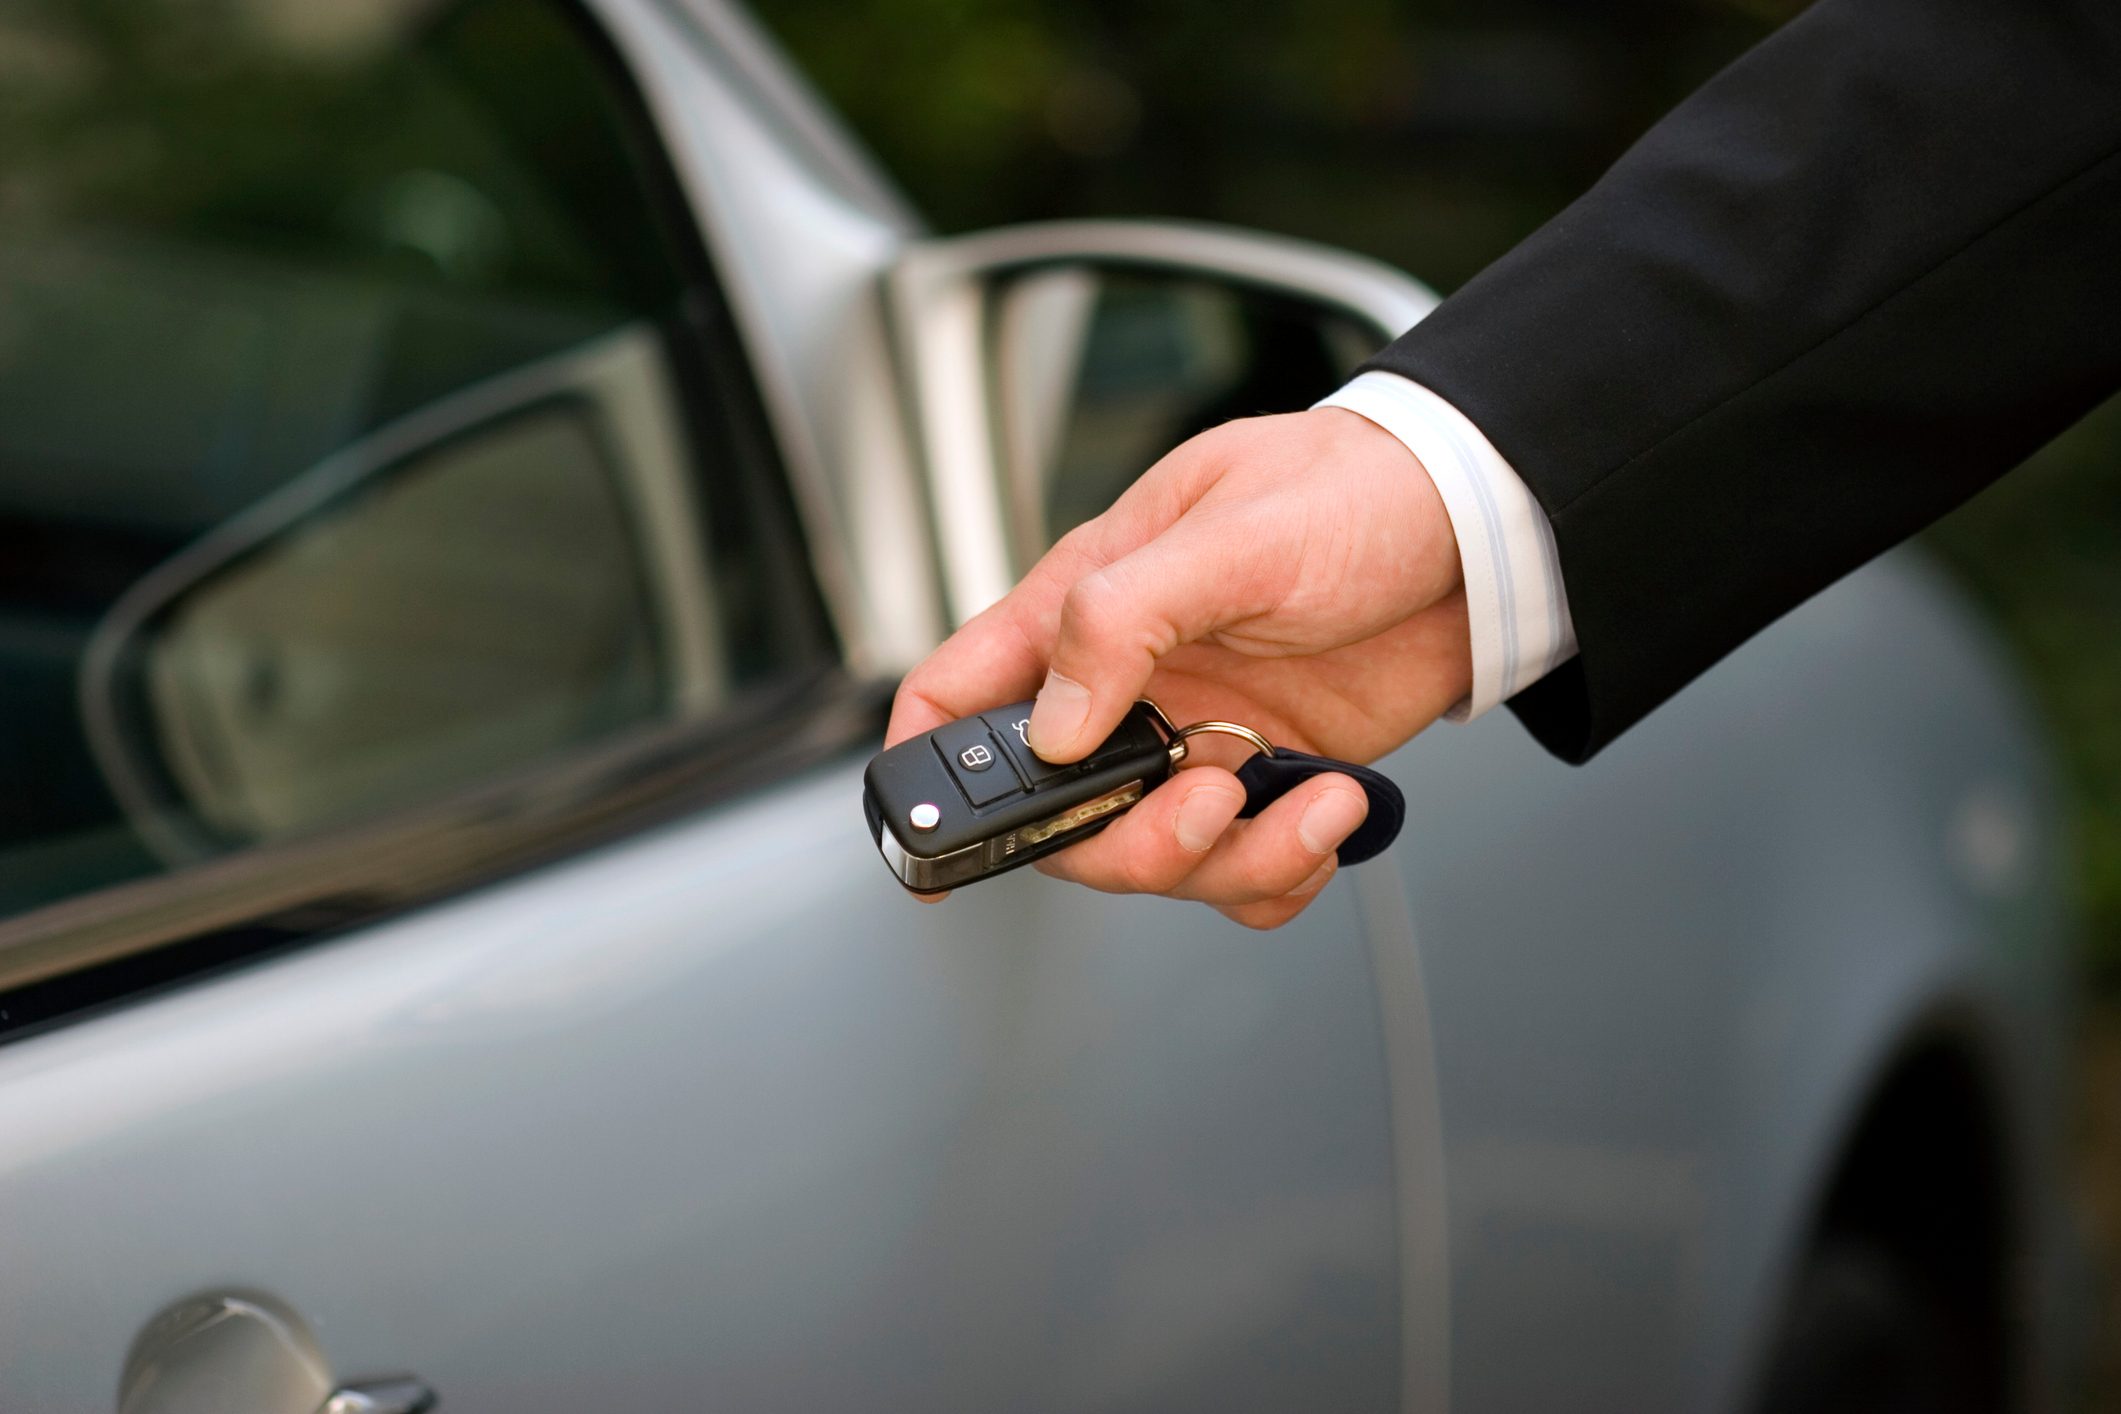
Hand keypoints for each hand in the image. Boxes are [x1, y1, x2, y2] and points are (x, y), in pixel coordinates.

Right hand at [886, 407, 1470, 926]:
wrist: (1480, 530)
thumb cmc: (1354, 492)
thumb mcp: (1233, 534)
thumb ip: (1124, 619)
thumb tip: (1050, 725)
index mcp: (1088, 606)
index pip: (964, 693)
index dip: (921, 772)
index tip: (930, 852)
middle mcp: (1130, 687)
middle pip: (1060, 818)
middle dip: (1125, 843)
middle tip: (1204, 804)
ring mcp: (1197, 739)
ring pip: (1157, 859)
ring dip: (1229, 860)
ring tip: (1306, 799)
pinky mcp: (1267, 778)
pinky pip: (1241, 872)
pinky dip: (1283, 870)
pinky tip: (1331, 809)